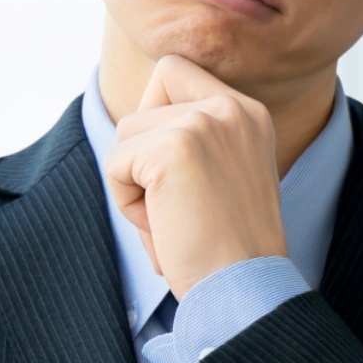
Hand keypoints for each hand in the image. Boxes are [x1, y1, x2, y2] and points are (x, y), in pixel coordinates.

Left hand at [103, 55, 287, 297]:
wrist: (246, 289)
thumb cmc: (228, 250)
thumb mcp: (222, 178)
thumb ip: (191, 142)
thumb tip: (129, 126)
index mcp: (248, 113)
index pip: (173, 72)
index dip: (154, 117)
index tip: (175, 172)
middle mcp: (231, 107)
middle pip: (142, 105)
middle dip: (142, 156)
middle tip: (176, 204)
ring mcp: (204, 122)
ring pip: (125, 134)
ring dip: (135, 185)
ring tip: (175, 220)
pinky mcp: (175, 148)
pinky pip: (115, 164)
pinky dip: (127, 204)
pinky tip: (166, 227)